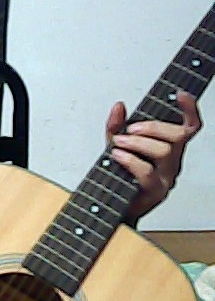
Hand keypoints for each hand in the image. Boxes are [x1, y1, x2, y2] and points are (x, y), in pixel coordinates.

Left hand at [105, 91, 201, 221]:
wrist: (111, 206)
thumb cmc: (119, 176)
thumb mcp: (115, 146)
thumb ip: (116, 126)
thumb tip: (119, 106)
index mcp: (169, 148)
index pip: (189, 126)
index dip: (189, 110)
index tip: (180, 94)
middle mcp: (172, 162)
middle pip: (178, 136)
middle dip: (152, 127)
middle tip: (129, 129)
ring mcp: (166, 177)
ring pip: (165, 152)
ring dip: (139, 143)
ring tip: (119, 143)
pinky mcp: (155, 191)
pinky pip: (147, 172)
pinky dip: (130, 160)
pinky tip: (117, 156)